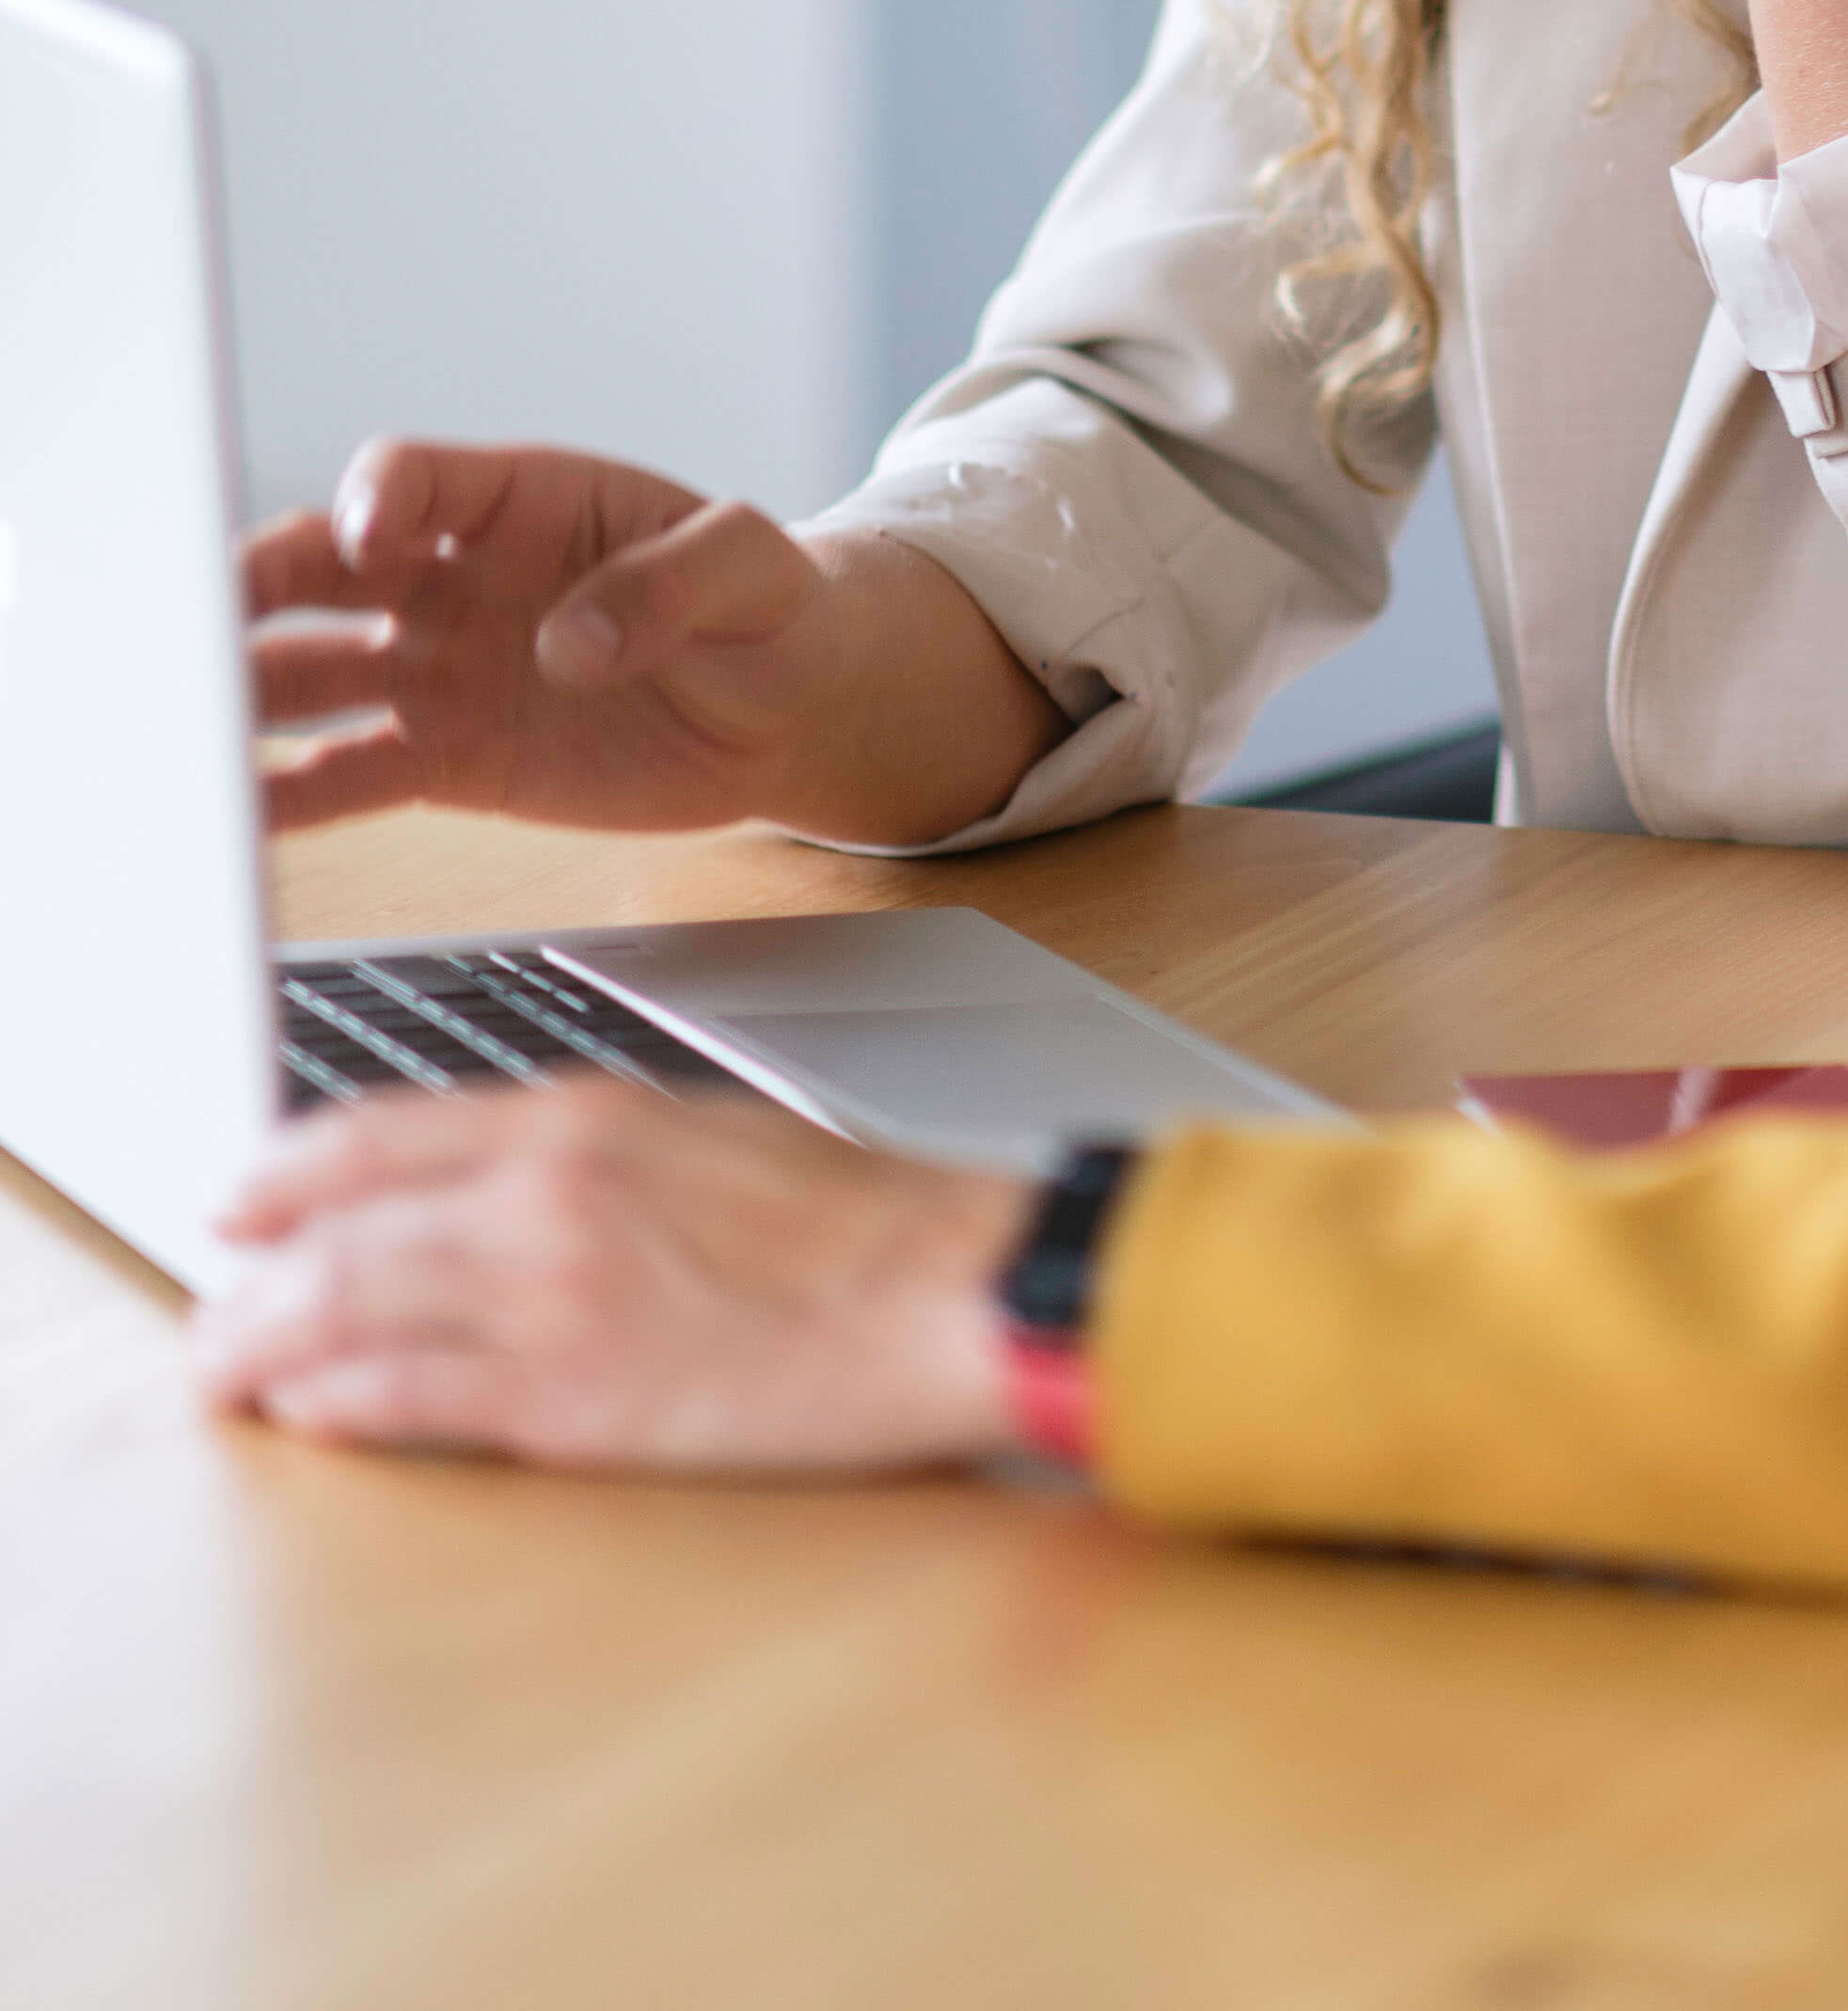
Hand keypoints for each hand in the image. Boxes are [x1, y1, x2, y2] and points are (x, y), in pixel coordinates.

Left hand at [192, 1080, 1024, 1476]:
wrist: (944, 1285)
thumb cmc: (849, 1221)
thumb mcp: (702, 1136)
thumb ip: (589, 1157)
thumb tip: (489, 1192)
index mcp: (584, 1117)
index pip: (380, 1132)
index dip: (285, 1172)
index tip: (238, 1204)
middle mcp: (549, 1192)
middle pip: (339, 1230)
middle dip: (249, 1282)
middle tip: (214, 1319)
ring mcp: (556, 1295)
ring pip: (350, 1315)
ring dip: (267, 1350)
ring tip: (233, 1378)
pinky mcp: (579, 1399)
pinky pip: (413, 1403)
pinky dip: (343, 1410)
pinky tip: (317, 1418)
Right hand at [242, 441, 1062, 847]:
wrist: (786, 704)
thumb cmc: (772, 606)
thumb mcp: (754, 570)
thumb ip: (675, 581)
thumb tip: (573, 641)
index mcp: (523, 501)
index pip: (418, 482)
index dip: (381, 497)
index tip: (365, 532)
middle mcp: (455, 579)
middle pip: (325, 565)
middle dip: (254, 582)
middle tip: (193, 614)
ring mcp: (439, 668)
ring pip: (311, 671)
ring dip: (242, 691)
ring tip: (175, 725)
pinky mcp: (446, 757)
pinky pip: (345, 773)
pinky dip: (283, 794)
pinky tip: (224, 817)